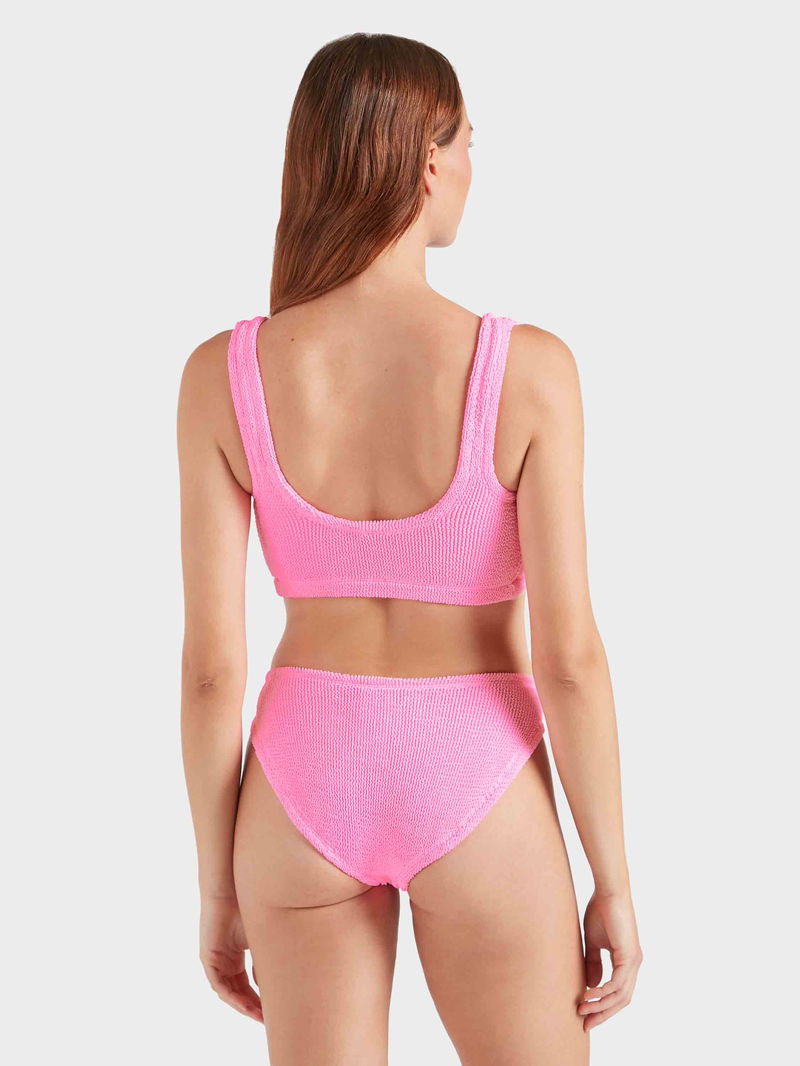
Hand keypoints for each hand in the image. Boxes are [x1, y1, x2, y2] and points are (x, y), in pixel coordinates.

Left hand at [199, 897, 262, 1022]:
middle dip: (253, 1006)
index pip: (247, 984)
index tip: (273, 1009)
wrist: (229, 889)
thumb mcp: (260, 939)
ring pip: (229, 992)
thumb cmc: (247, 907)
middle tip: (268, 1019)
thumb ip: (265, 960)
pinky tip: (246, 1005)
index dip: (259, 998)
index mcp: (235, 955)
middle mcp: (224, 961)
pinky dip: (233, 997)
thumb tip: (273, 983)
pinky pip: (219, 985)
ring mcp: (215, 961)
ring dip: (244, 1005)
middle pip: (238, 991)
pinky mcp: (208, 959)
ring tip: (260, 1016)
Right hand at [578, 888, 642, 1029]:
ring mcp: (634, 961)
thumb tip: (592, 986)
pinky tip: (590, 994)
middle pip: (622, 1000)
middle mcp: (634, 964)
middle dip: (602, 1014)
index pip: (618, 993)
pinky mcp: (630, 956)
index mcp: (627, 961)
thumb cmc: (601, 911)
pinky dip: (603, 992)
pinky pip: (618, 984)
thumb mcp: (594, 943)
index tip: (585, 1014)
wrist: (608, 892)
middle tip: (584, 1022)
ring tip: (581, 1009)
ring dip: (600, 1006)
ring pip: (620, 996)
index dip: (603, 1006)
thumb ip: (594, 963)